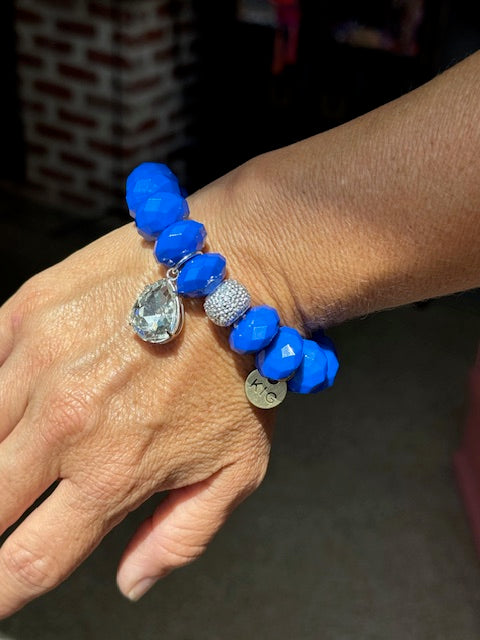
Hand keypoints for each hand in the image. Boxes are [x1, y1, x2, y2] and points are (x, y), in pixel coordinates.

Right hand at [0, 167, 294, 616]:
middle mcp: (64, 422)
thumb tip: (132, 582)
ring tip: (27, 454)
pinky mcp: (28, 312)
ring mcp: (37, 361)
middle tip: (10, 516)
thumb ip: (182, 535)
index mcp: (114, 471)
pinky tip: (23, 399)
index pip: (28, 562)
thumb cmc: (240, 368)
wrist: (233, 271)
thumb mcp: (239, 467)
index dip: (3, 592)